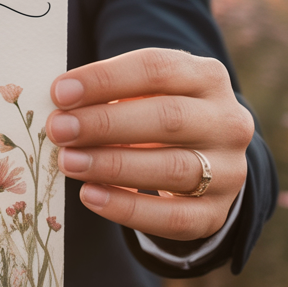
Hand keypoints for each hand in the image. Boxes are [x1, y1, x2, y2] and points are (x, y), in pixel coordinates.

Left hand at [46, 48, 253, 240]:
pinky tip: (90, 195)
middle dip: (105, 124)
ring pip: (173, 168)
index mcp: (207, 77)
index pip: (157, 68)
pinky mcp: (216, 212)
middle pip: (168, 118)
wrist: (203, 159)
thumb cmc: (155, 114)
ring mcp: (228, 170)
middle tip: (59, 130)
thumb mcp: (143, 92)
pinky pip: (174, 218)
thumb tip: (59, 107)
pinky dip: (128, 209)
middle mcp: (228, 122)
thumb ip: (109, 94)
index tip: (60, 92)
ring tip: (68, 162)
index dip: (106, 79)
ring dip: (113, 166)